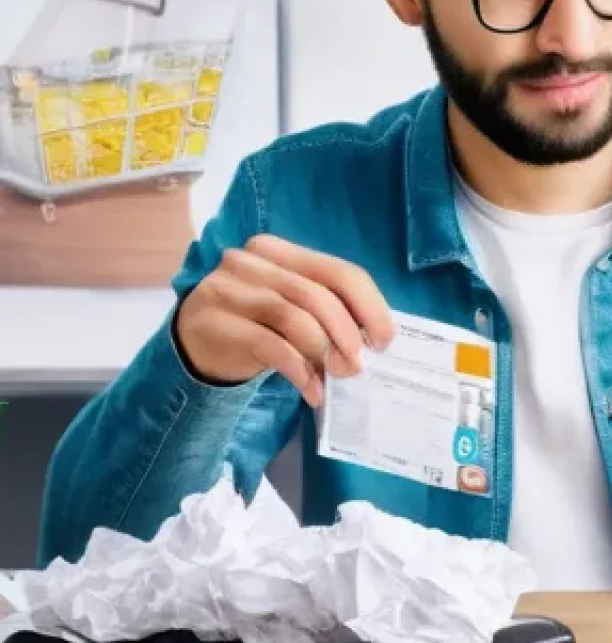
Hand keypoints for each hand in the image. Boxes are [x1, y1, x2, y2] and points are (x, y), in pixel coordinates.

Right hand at [174, 234, 394, 407]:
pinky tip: (313, 391)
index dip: (369, 305)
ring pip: (293, 318)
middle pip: (316, 295)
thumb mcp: (293, 306)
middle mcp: (252, 261)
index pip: (338, 271)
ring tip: (337, 377)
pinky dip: (299, 372)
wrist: (196, 341)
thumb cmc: (257, 321)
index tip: (384, 339)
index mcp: (280, 251)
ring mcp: (228, 289)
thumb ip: (326, 309)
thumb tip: (374, 339)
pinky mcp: (215, 323)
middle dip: (347, 333)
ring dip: (323, 352)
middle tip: (359, 365)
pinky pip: (269, 347)